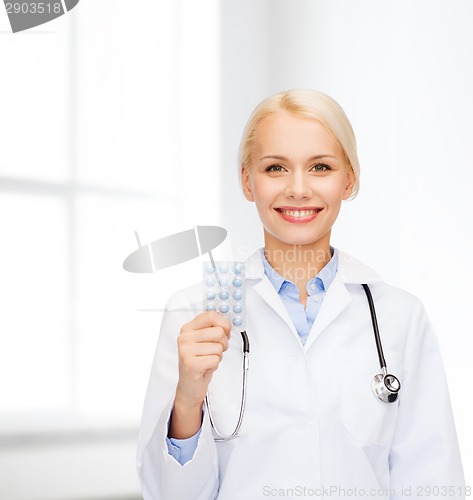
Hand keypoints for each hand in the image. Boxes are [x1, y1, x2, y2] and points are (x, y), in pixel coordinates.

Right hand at [169, 311, 230, 438]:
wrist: (189, 386)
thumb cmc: (199, 361)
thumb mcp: (204, 341)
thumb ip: (213, 329)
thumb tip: (228, 322)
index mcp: (188, 328)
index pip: (210, 315)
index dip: (224, 322)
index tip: (226, 330)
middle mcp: (185, 337)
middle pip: (219, 332)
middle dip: (223, 343)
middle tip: (215, 350)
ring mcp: (186, 350)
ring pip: (218, 347)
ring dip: (218, 355)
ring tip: (208, 359)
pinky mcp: (191, 364)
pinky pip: (215, 359)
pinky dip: (215, 365)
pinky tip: (206, 367)